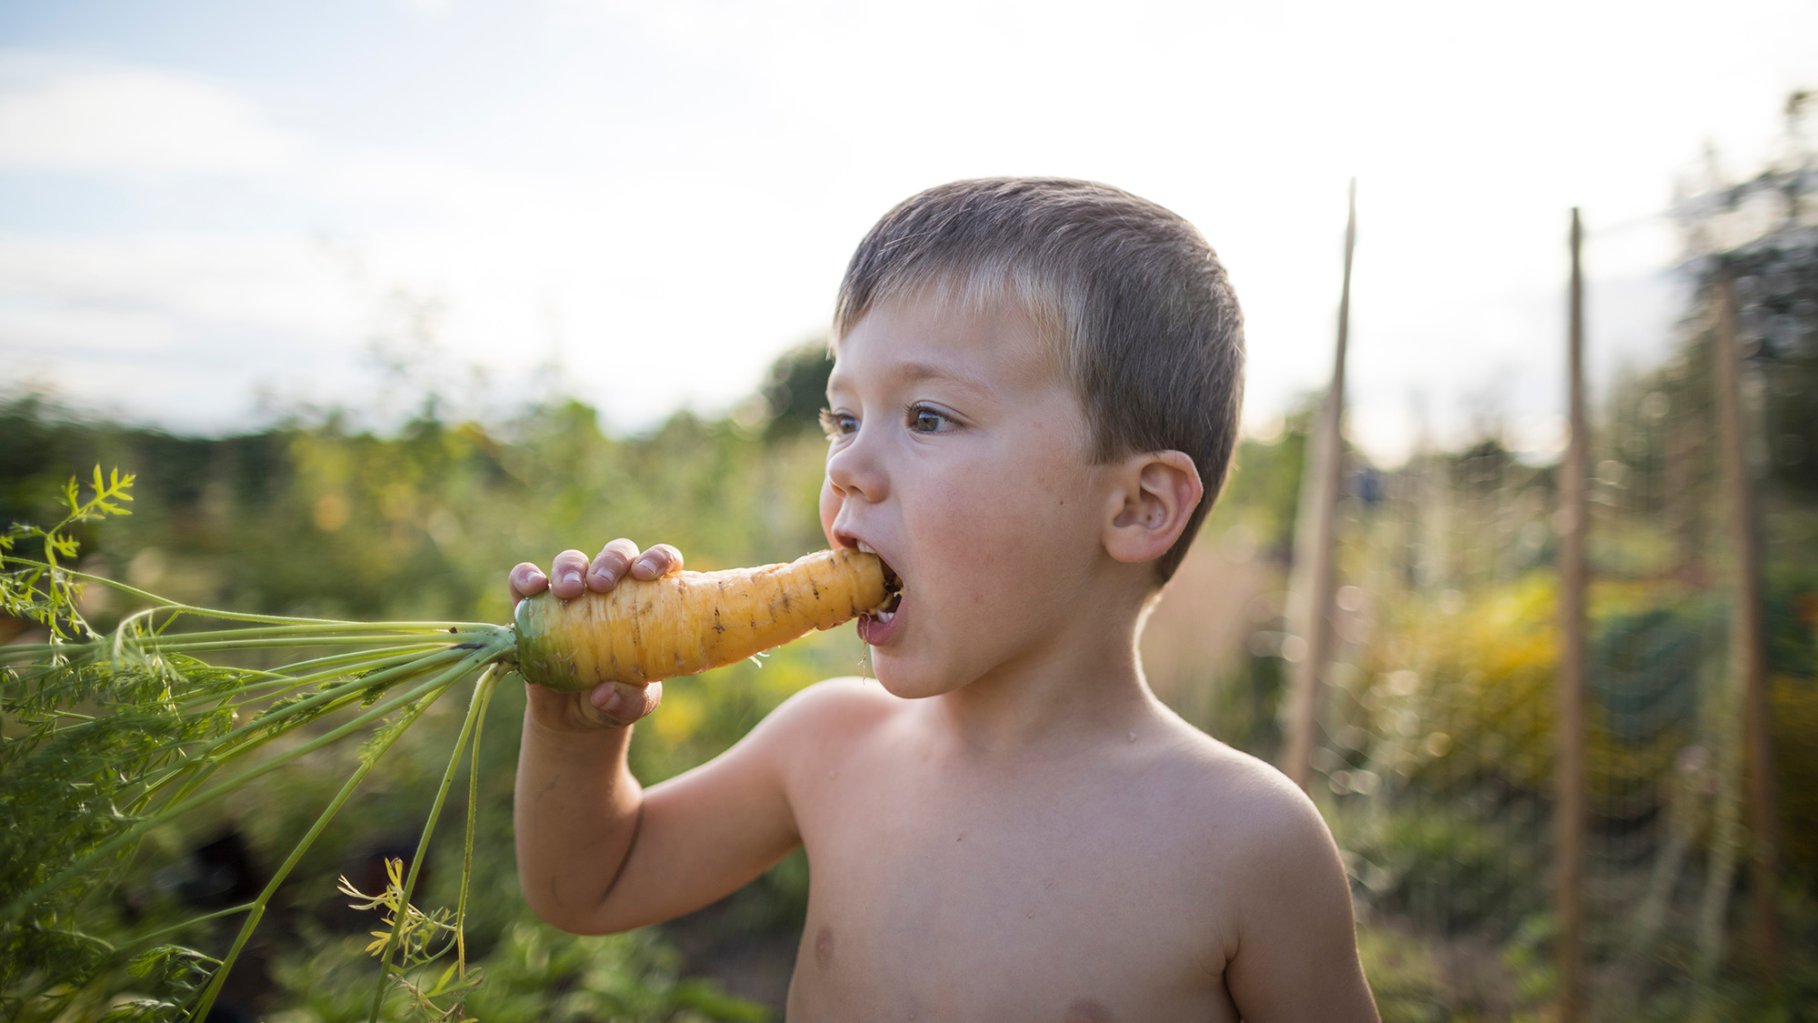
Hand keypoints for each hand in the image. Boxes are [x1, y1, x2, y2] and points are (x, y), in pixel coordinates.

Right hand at [509, 538, 683, 729]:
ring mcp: (571, 594)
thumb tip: (603, 694)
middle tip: (602, 585)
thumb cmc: (619, 698)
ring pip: (571, 561)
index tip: (647, 573)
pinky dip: (525, 578)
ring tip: (568, 591)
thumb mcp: (634, 705)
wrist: (576, 717)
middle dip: (610, 561)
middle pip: (615, 554)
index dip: (657, 558)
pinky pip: (525, 581)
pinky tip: (531, 588)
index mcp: (647, 599)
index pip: (659, 563)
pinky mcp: (533, 607)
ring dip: (569, 568)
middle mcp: (611, 588)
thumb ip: (629, 700)